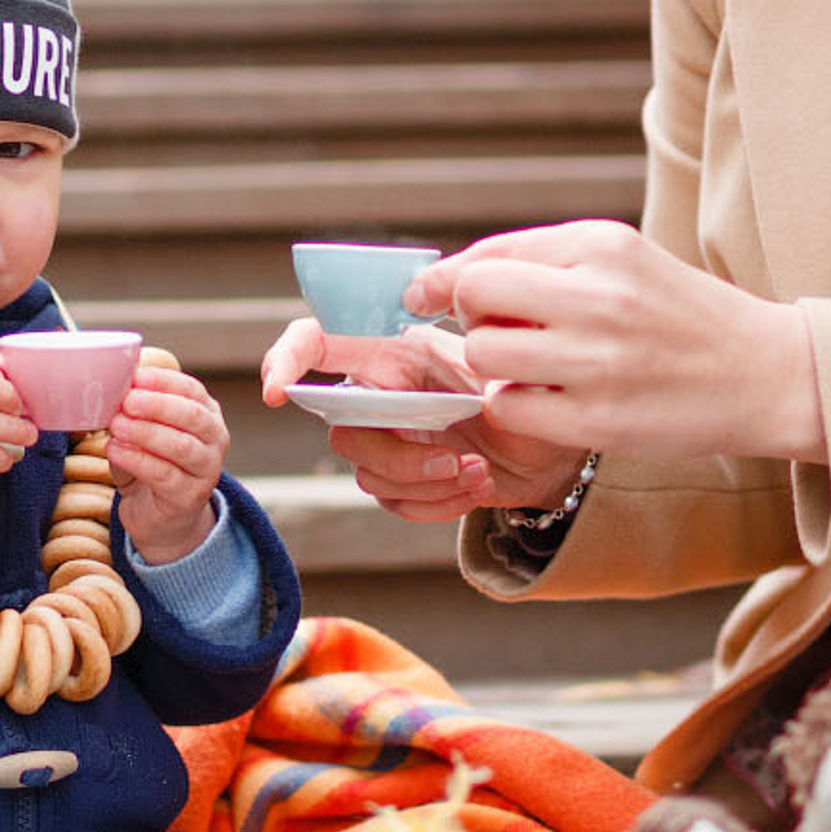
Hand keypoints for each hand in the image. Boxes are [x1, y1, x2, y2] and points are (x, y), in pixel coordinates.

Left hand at [106, 362, 229, 563]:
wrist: (159, 517)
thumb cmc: (151, 464)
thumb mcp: (144, 431)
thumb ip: (135, 411)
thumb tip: (113, 387)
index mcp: (207, 414)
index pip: (191, 390)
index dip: (163, 381)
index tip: (135, 376)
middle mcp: (215, 440)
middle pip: (192, 416)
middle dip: (157, 404)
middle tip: (127, 401)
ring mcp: (207, 470)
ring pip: (181, 446)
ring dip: (145, 432)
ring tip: (116, 425)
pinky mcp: (189, 496)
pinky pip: (163, 474)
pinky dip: (136, 459)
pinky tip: (114, 449)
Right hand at [258, 313, 584, 523]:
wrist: (554, 450)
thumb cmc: (529, 393)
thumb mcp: (509, 365)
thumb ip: (482, 346)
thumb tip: (468, 327)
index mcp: (393, 350)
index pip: (318, 340)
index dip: (285, 358)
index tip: (277, 392)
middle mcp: (378, 392)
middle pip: (343, 430)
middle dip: (397, 457)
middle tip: (456, 461)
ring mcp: (386, 438)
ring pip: (367, 473)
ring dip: (426, 484)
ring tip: (479, 473)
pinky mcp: (400, 478)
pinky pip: (392, 501)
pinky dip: (437, 504)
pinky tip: (477, 487)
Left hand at [422, 221, 825, 464]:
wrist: (767, 373)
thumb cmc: (681, 315)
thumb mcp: (624, 261)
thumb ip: (545, 260)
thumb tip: (453, 277)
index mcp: (602, 246)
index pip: (488, 255)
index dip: (445, 278)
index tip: (424, 295)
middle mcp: (599, 297)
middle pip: (475, 298)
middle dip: (465, 316)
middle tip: (489, 331)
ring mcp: (598, 362)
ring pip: (483, 356)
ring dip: (489, 365)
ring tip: (526, 366)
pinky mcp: (599, 420)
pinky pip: (509, 408)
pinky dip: (514, 406)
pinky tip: (547, 400)